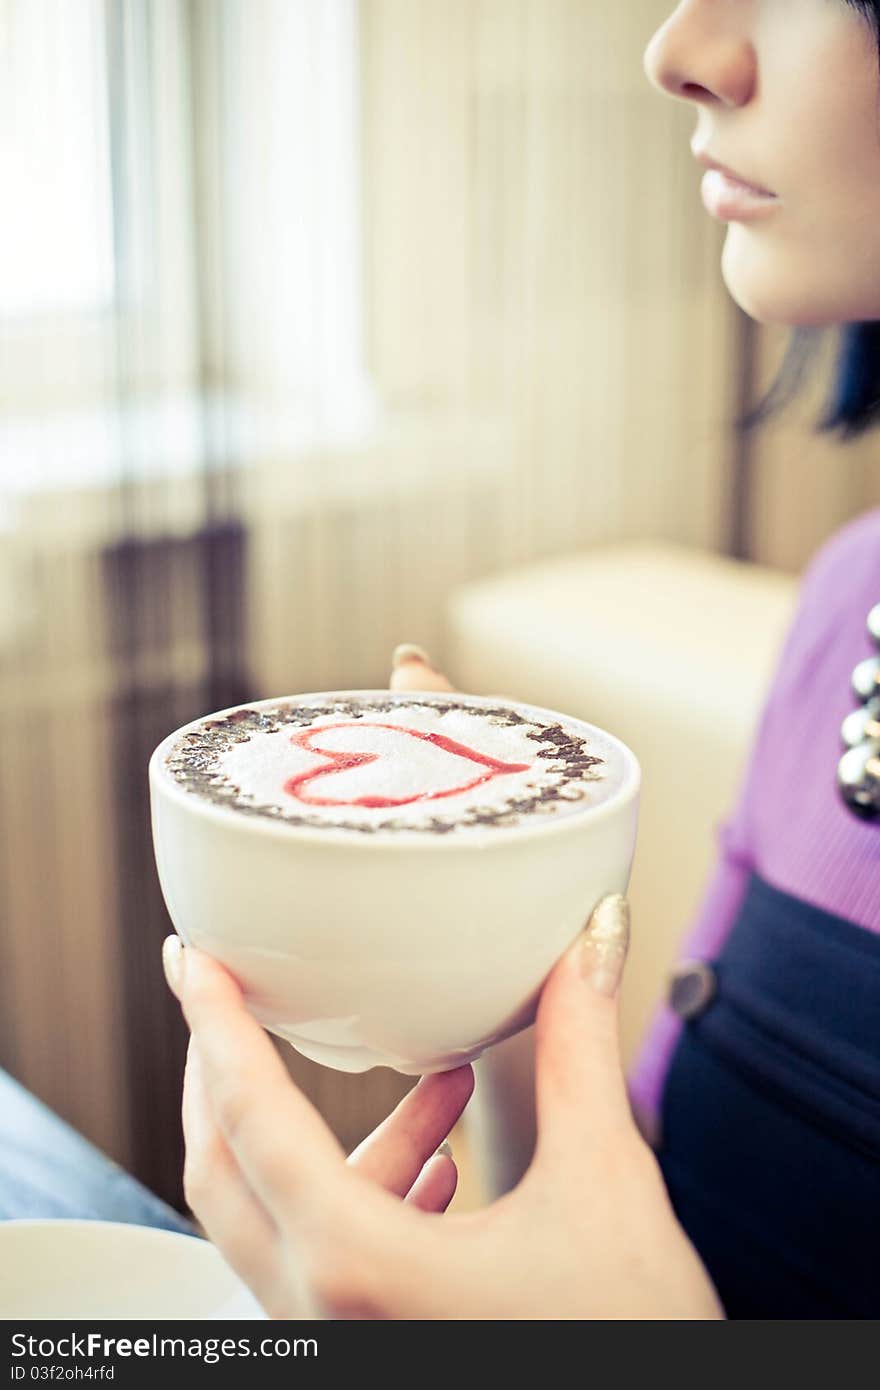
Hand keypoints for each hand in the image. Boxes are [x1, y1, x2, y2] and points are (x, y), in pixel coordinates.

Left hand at [162, 891, 722, 1319]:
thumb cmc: (627, 1342)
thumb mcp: (604, 1186)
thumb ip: (580, 1052)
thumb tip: (591, 946)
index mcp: (359, 1266)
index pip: (253, 1115)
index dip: (218, 1024)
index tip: (196, 962)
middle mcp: (326, 1313)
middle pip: (224, 1170)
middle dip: (226, 1073)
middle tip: (235, 999)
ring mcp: (340, 1340)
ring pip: (279, 1215)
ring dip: (338, 1137)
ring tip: (436, 1078)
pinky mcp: (371, 1346)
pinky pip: (330, 1258)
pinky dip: (370, 1195)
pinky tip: (445, 1169)